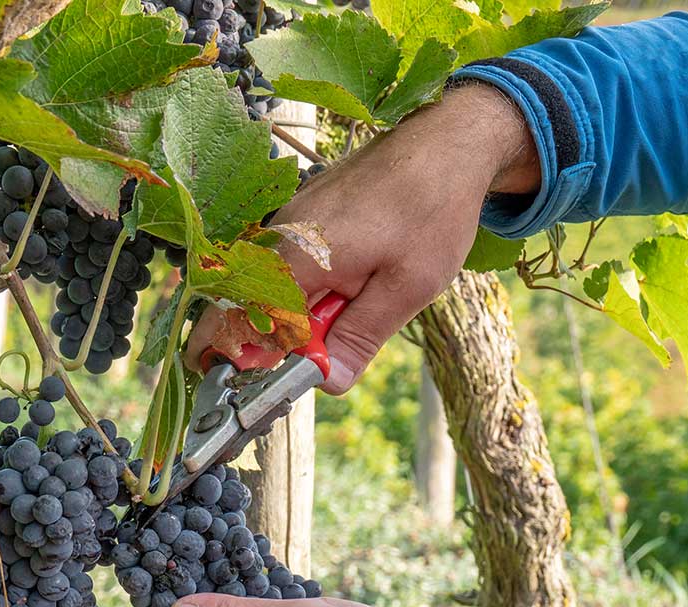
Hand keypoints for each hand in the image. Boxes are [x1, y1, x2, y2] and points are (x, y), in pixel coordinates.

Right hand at [187, 82, 540, 393]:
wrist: (445, 142)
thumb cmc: (431, 210)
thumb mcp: (406, 287)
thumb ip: (359, 338)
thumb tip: (327, 384)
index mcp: (295, 257)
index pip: (242, 323)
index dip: (255, 360)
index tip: (287, 380)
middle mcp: (276, 237)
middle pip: (250, 309)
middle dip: (283, 341)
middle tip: (333, 349)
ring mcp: (284, 224)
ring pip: (269, 290)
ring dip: (302, 316)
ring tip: (353, 307)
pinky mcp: (298, 219)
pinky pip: (285, 268)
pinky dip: (309, 290)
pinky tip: (350, 286)